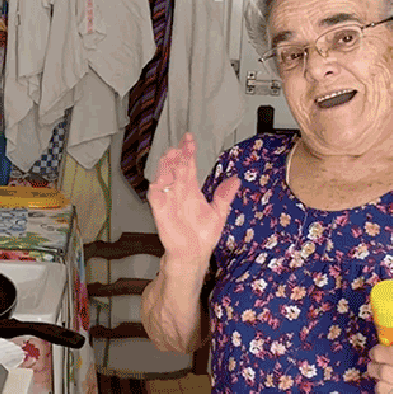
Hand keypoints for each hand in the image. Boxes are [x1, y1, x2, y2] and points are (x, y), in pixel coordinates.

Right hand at [146, 133, 238, 268]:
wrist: (194, 254)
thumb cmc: (202, 235)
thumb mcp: (218, 213)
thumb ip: (224, 196)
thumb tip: (236, 180)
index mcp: (190, 189)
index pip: (188, 166)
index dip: (188, 152)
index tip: (189, 138)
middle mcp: (178, 192)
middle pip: (175, 169)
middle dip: (177, 156)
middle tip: (180, 146)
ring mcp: (168, 201)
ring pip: (164, 179)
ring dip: (165, 167)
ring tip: (170, 155)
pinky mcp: (161, 213)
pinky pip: (156, 199)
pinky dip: (156, 189)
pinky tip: (158, 180)